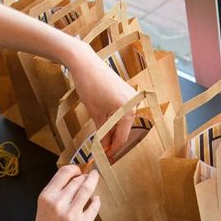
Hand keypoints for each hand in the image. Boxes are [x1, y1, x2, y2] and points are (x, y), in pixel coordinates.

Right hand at [29, 165, 100, 220]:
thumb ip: (56, 194)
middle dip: (84, 177)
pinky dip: (96, 201)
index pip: (63, 173)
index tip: (79, 170)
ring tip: (95, 178)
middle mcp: (58, 203)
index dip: (74, 169)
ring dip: (93, 182)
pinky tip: (95, 200)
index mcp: (45, 197)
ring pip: (87, 190)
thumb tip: (73, 179)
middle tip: (89, 176)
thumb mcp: (43, 209)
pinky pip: (94, 207)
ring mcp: (71, 214)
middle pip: (77, 181)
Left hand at [67, 43, 136, 158]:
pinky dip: (114, 119)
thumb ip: (102, 133)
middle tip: (103, 151)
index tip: (106, 158)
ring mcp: (131, 97)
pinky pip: (122, 111)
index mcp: (128, 111)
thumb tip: (104, 148)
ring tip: (102, 140)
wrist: (86, 63)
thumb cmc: (90, 86)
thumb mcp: (96, 113)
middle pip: (124, 129)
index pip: (122, 137)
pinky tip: (105, 125)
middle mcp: (134, 104)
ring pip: (122, 121)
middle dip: (113, 140)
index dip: (113, 149)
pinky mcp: (126, 92)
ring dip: (113, 130)